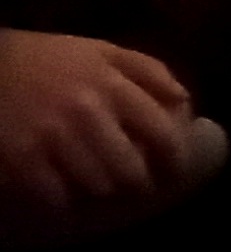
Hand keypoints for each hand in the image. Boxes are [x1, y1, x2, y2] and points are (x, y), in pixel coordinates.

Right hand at [0, 26, 201, 237]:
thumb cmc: (43, 59)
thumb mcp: (96, 50)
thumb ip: (146, 70)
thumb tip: (186, 102)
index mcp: (109, 82)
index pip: (163, 134)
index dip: (175, 161)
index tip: (172, 171)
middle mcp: (86, 110)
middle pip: (132, 172)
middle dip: (134, 183)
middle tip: (127, 183)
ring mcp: (53, 136)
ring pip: (99, 189)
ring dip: (97, 191)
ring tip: (89, 181)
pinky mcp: (23, 160)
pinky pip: (59, 199)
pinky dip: (60, 201)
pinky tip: (56, 188)